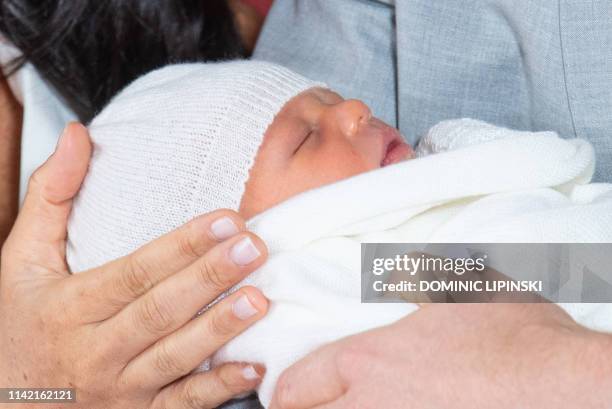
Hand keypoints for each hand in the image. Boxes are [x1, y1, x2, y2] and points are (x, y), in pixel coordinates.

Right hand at [0, 123, 268, 407]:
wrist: (4, 405)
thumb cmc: (22, 324)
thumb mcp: (20, 261)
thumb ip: (50, 197)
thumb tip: (77, 135)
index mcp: (71, 306)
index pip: (134, 271)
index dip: (181, 246)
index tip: (227, 220)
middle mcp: (97, 350)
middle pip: (160, 310)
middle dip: (209, 279)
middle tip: (254, 248)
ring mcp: (120, 388)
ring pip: (175, 357)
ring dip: (219, 329)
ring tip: (260, 299)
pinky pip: (182, 405)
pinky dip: (217, 389)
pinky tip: (252, 368)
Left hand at [270, 303, 611, 408]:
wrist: (566, 386)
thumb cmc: (519, 338)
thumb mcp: (466, 289)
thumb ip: (424, 276)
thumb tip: (410, 264)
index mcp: (371, 360)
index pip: (299, 384)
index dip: (287, 391)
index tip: (284, 396)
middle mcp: (371, 406)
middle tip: (314, 404)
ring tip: (353, 407)